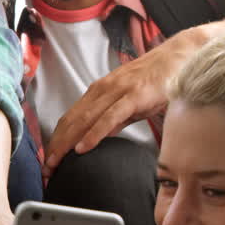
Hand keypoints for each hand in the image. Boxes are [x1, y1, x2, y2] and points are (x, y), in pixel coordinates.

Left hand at [41, 33, 195, 179]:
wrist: (178, 57)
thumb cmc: (155, 80)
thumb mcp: (129, 103)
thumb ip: (114, 119)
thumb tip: (101, 136)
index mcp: (99, 91)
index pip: (70, 118)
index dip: (56, 139)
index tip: (49, 160)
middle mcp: (102, 90)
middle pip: (71, 121)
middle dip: (56, 145)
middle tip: (46, 168)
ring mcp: (116, 91)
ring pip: (84, 120)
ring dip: (67, 143)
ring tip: (56, 162)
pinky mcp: (132, 96)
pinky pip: (109, 118)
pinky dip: (93, 134)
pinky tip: (83, 147)